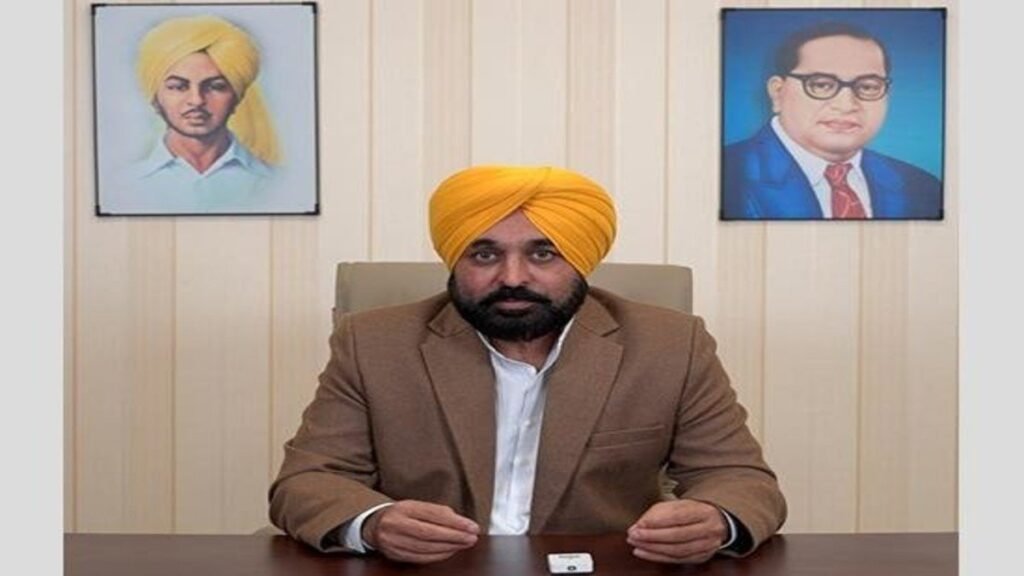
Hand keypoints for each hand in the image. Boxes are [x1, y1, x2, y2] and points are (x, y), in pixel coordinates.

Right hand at [361, 500, 479, 563]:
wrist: (374, 526)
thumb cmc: (401, 514)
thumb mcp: (416, 505)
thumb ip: (436, 511)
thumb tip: (460, 522)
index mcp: (404, 508)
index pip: (433, 515)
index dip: (455, 522)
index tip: (472, 526)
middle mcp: (396, 524)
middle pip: (430, 533)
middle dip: (455, 536)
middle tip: (472, 537)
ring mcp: (394, 541)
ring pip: (426, 547)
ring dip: (450, 547)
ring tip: (465, 543)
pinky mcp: (395, 555)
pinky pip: (421, 558)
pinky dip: (439, 556)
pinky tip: (451, 551)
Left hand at [626, 499, 727, 563]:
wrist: (716, 523)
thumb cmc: (692, 512)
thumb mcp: (678, 504)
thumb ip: (659, 512)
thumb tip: (640, 525)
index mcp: (704, 511)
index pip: (678, 516)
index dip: (657, 521)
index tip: (639, 524)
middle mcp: (709, 529)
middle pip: (678, 535)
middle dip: (652, 536)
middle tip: (633, 535)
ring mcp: (707, 546)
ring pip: (677, 550)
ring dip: (652, 548)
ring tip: (636, 544)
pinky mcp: (701, 558)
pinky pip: (677, 560)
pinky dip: (658, 557)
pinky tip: (644, 552)